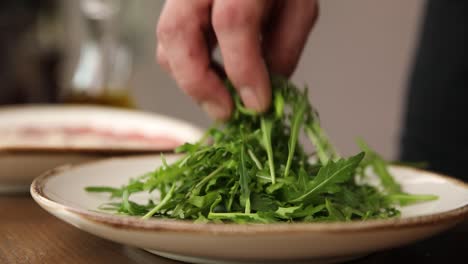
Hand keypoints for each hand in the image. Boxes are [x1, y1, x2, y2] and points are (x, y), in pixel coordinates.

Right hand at [156, 0, 318, 119]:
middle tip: (226, 112)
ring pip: (166, 40)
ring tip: (221, 97)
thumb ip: (284, 48)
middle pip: (178, 31)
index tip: (258, 104)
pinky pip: (169, 41)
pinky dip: (187, 68)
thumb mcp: (299, 7)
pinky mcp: (175, 5)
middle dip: (199, 83)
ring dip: (190, 79)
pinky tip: (213, 78)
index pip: (233, 21)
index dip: (244, 69)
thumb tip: (258, 93)